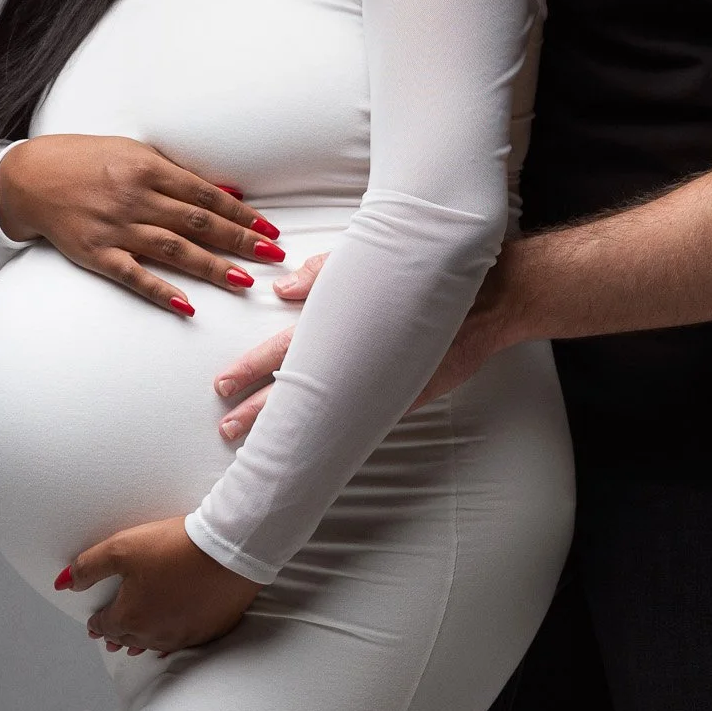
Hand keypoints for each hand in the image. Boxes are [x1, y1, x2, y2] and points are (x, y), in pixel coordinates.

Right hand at [0, 134, 285, 313]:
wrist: (31, 177)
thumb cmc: (88, 161)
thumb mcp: (136, 154)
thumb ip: (179, 175)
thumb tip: (227, 191)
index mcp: (148, 169)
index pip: (206, 195)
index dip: (241, 214)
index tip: (269, 229)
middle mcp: (135, 198)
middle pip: (197, 223)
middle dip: (239, 240)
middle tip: (273, 255)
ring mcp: (116, 228)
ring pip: (173, 250)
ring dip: (211, 266)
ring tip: (244, 280)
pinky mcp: (96, 254)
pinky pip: (133, 276)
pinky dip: (160, 291)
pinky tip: (187, 306)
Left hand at [57, 516, 260, 654]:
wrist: (227, 548)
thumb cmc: (173, 546)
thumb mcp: (121, 547)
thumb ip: (88, 566)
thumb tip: (63, 583)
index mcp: (130, 617)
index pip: (105, 625)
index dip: (96, 623)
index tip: (93, 623)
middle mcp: (154, 633)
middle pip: (128, 639)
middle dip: (116, 636)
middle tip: (109, 637)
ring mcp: (184, 634)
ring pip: (154, 644)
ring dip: (141, 642)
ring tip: (134, 645)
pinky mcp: (209, 629)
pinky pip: (183, 642)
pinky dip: (171, 641)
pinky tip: (170, 641)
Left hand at [211, 250, 518, 446]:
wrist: (490, 296)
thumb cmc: (427, 270)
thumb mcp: (370, 259)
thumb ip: (324, 274)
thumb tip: (283, 288)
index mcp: (341, 320)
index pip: (283, 348)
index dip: (250, 369)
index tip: (221, 386)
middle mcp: (357, 355)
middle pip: (296, 387)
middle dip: (258, 411)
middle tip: (227, 428)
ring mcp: (380, 381)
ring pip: (325, 410)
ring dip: (291, 428)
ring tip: (258, 448)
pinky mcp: (404, 396)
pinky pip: (364, 420)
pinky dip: (339, 435)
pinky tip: (320, 451)